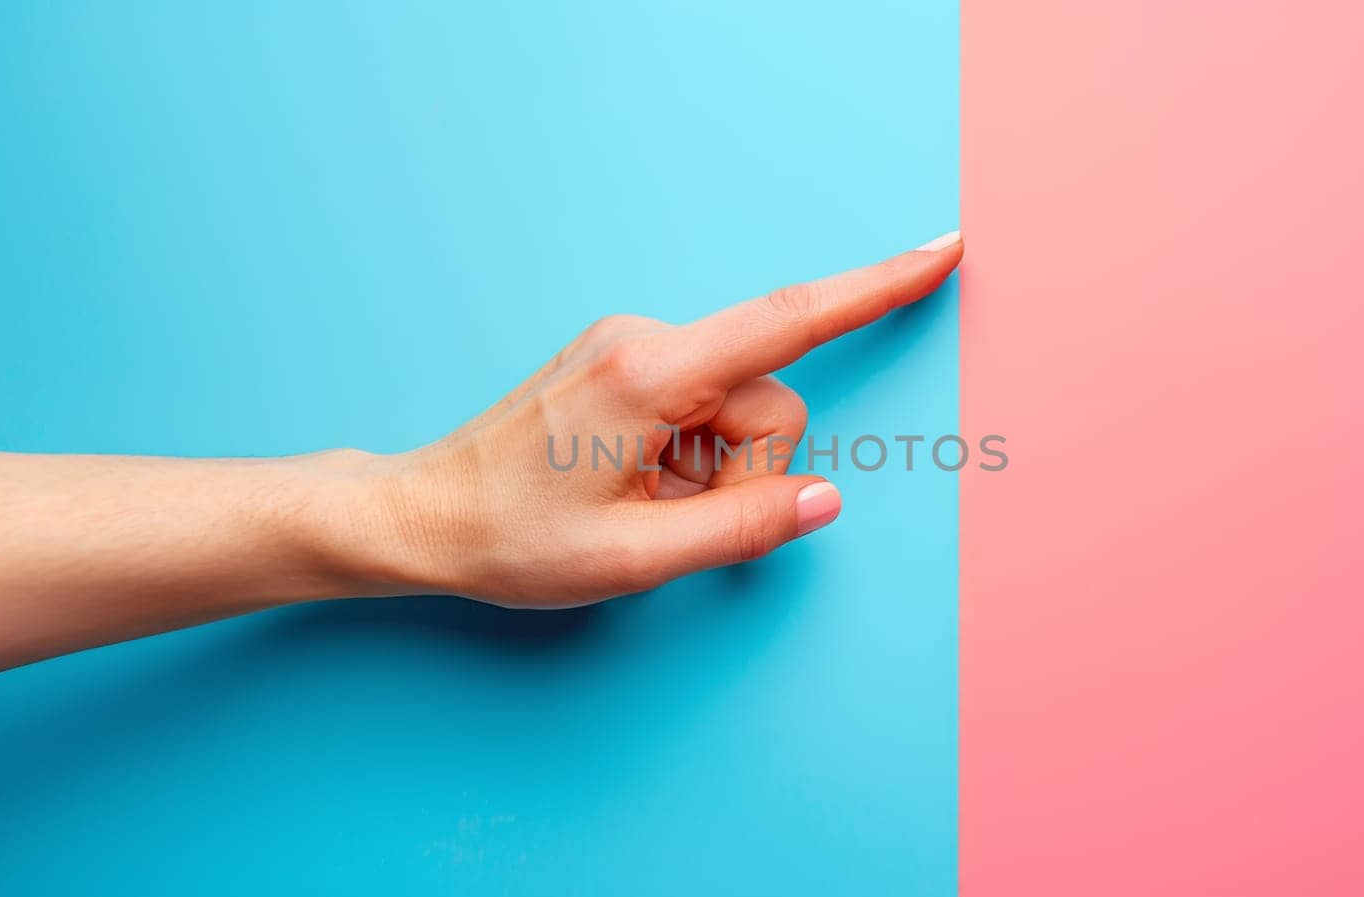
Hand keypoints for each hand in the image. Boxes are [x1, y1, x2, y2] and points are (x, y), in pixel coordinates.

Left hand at [368, 232, 962, 606]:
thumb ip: (744, 529)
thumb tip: (826, 498)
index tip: (940, 251)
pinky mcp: (625, 363)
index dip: (876, 289)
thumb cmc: (512, 539)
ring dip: (715, 472)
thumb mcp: (635, 559)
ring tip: (642, 505)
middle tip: (672, 520)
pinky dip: (693, 457)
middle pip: (767, 400)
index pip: (790, 321)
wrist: (424, 516)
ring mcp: (632, 347)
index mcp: (650, 375)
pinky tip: (637, 484)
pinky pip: (703, 405)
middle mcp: (645, 341)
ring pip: (739, 408)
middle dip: (747, 472)